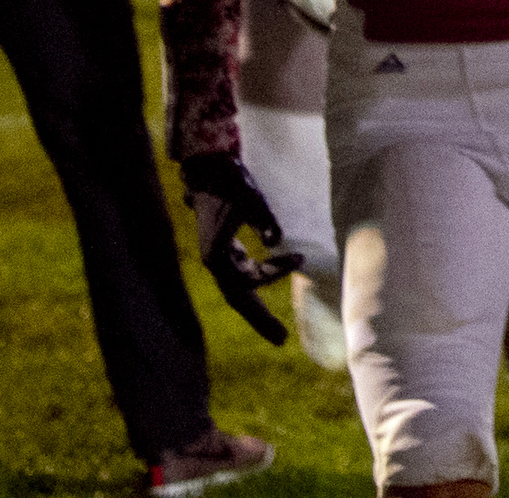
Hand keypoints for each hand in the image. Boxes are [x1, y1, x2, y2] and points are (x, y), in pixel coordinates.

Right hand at [178, 151, 300, 343]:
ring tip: (278, 331)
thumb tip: (278, 241)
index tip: (299, 257)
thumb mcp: (251, 198)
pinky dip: (261, 278)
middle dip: (259, 319)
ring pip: (240, 288)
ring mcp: (219, 256)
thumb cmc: (229, 181)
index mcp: (216, 255)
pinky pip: (243, 272)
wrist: (209, 166)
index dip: (274, 272)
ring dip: (259, 305)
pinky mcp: (225, 247)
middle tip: (281, 340)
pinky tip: (277, 278)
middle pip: (238, 298)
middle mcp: (215, 261)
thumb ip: (264, 220)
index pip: (248, 279)